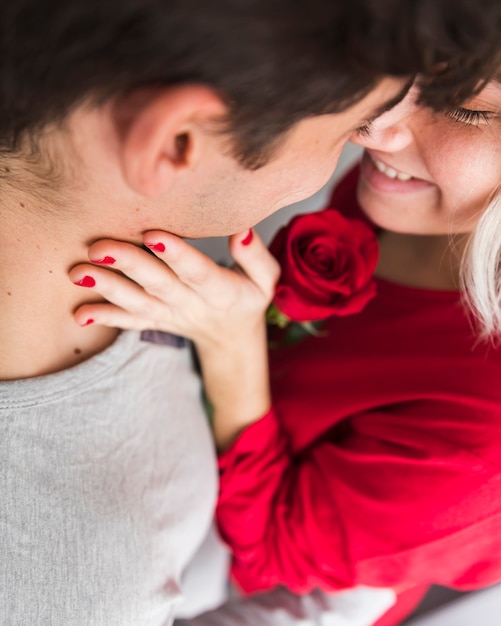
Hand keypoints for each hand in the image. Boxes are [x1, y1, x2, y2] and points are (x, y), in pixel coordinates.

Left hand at [70, 229, 279, 447]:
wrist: (231, 338)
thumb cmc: (247, 298)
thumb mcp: (266, 279)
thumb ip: (255, 256)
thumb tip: (239, 229)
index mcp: (222, 291)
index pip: (198, 272)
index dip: (177, 255)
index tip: (153, 234)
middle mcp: (191, 304)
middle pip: (159, 284)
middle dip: (128, 265)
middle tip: (98, 248)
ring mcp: (169, 315)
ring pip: (137, 303)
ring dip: (107, 289)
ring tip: (79, 274)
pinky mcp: (155, 321)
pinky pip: (129, 322)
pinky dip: (105, 318)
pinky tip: (80, 313)